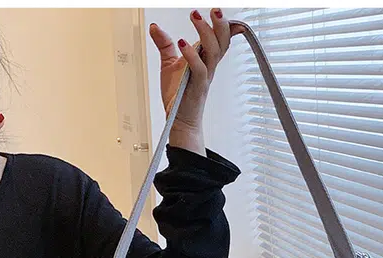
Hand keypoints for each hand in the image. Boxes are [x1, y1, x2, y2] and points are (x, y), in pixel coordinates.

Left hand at [149, 9, 244, 152]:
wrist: (179, 121)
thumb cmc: (178, 96)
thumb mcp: (169, 65)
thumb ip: (165, 45)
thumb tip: (155, 27)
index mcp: (205, 61)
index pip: (221, 41)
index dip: (227, 28)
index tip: (225, 14)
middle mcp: (208, 68)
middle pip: (222, 43)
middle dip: (221, 25)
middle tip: (215, 10)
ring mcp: (204, 77)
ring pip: (213, 52)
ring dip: (206, 33)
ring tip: (196, 17)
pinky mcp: (196, 87)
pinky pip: (199, 69)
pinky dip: (192, 55)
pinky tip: (183, 42)